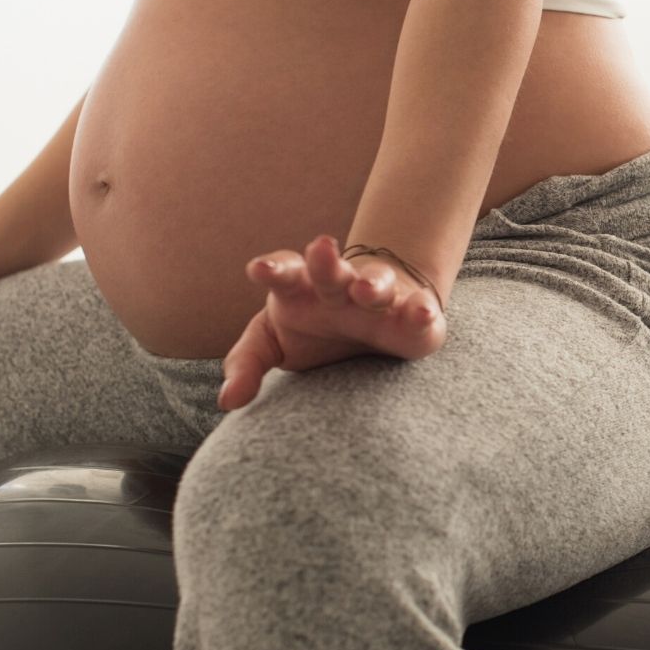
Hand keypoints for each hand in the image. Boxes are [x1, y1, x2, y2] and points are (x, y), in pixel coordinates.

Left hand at [217, 233, 446, 410]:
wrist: (373, 324)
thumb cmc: (313, 331)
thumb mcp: (272, 345)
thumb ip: (247, 366)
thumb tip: (227, 401)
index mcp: (300, 289)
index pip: (285, 272)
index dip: (274, 268)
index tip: (260, 270)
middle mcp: (340, 288)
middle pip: (330, 269)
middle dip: (325, 261)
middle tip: (320, 248)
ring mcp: (379, 299)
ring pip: (376, 282)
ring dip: (372, 282)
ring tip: (365, 290)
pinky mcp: (414, 317)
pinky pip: (420, 309)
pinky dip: (422, 309)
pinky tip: (422, 312)